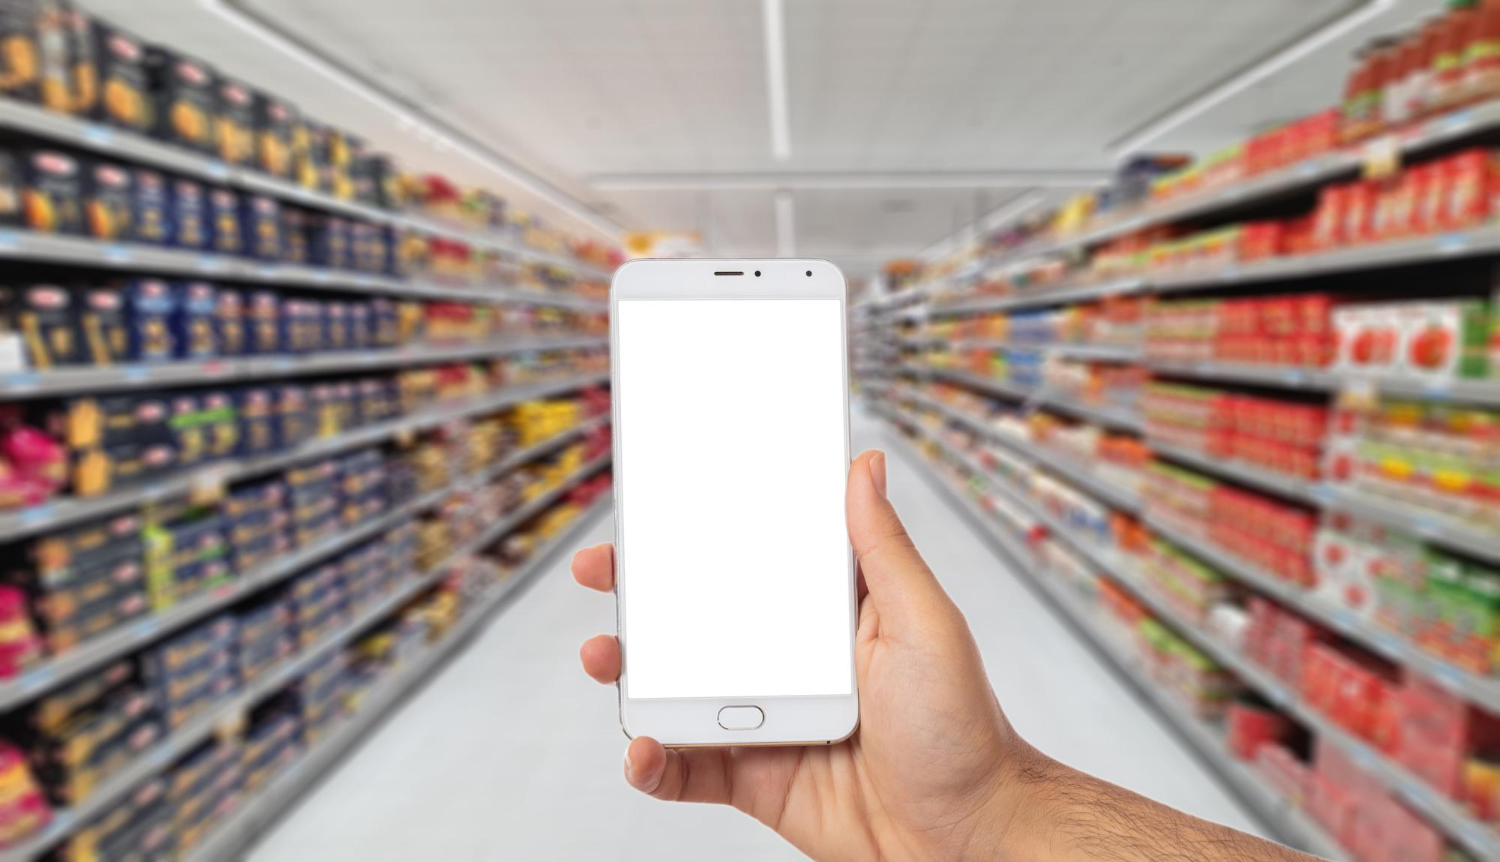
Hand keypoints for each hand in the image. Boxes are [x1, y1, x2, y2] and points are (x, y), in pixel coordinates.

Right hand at [573, 450, 1027, 859]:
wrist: (967, 836)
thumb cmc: (962, 728)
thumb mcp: (925, 622)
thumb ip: (883, 549)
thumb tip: (866, 467)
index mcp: (824, 619)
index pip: (751, 565)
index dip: (700, 536)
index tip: (656, 509)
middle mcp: (788, 665)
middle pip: (697, 623)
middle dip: (641, 597)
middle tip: (601, 572)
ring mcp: (765, 722)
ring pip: (679, 692)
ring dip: (631, 674)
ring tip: (606, 658)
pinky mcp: (753, 780)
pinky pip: (686, 769)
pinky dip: (653, 762)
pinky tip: (644, 749)